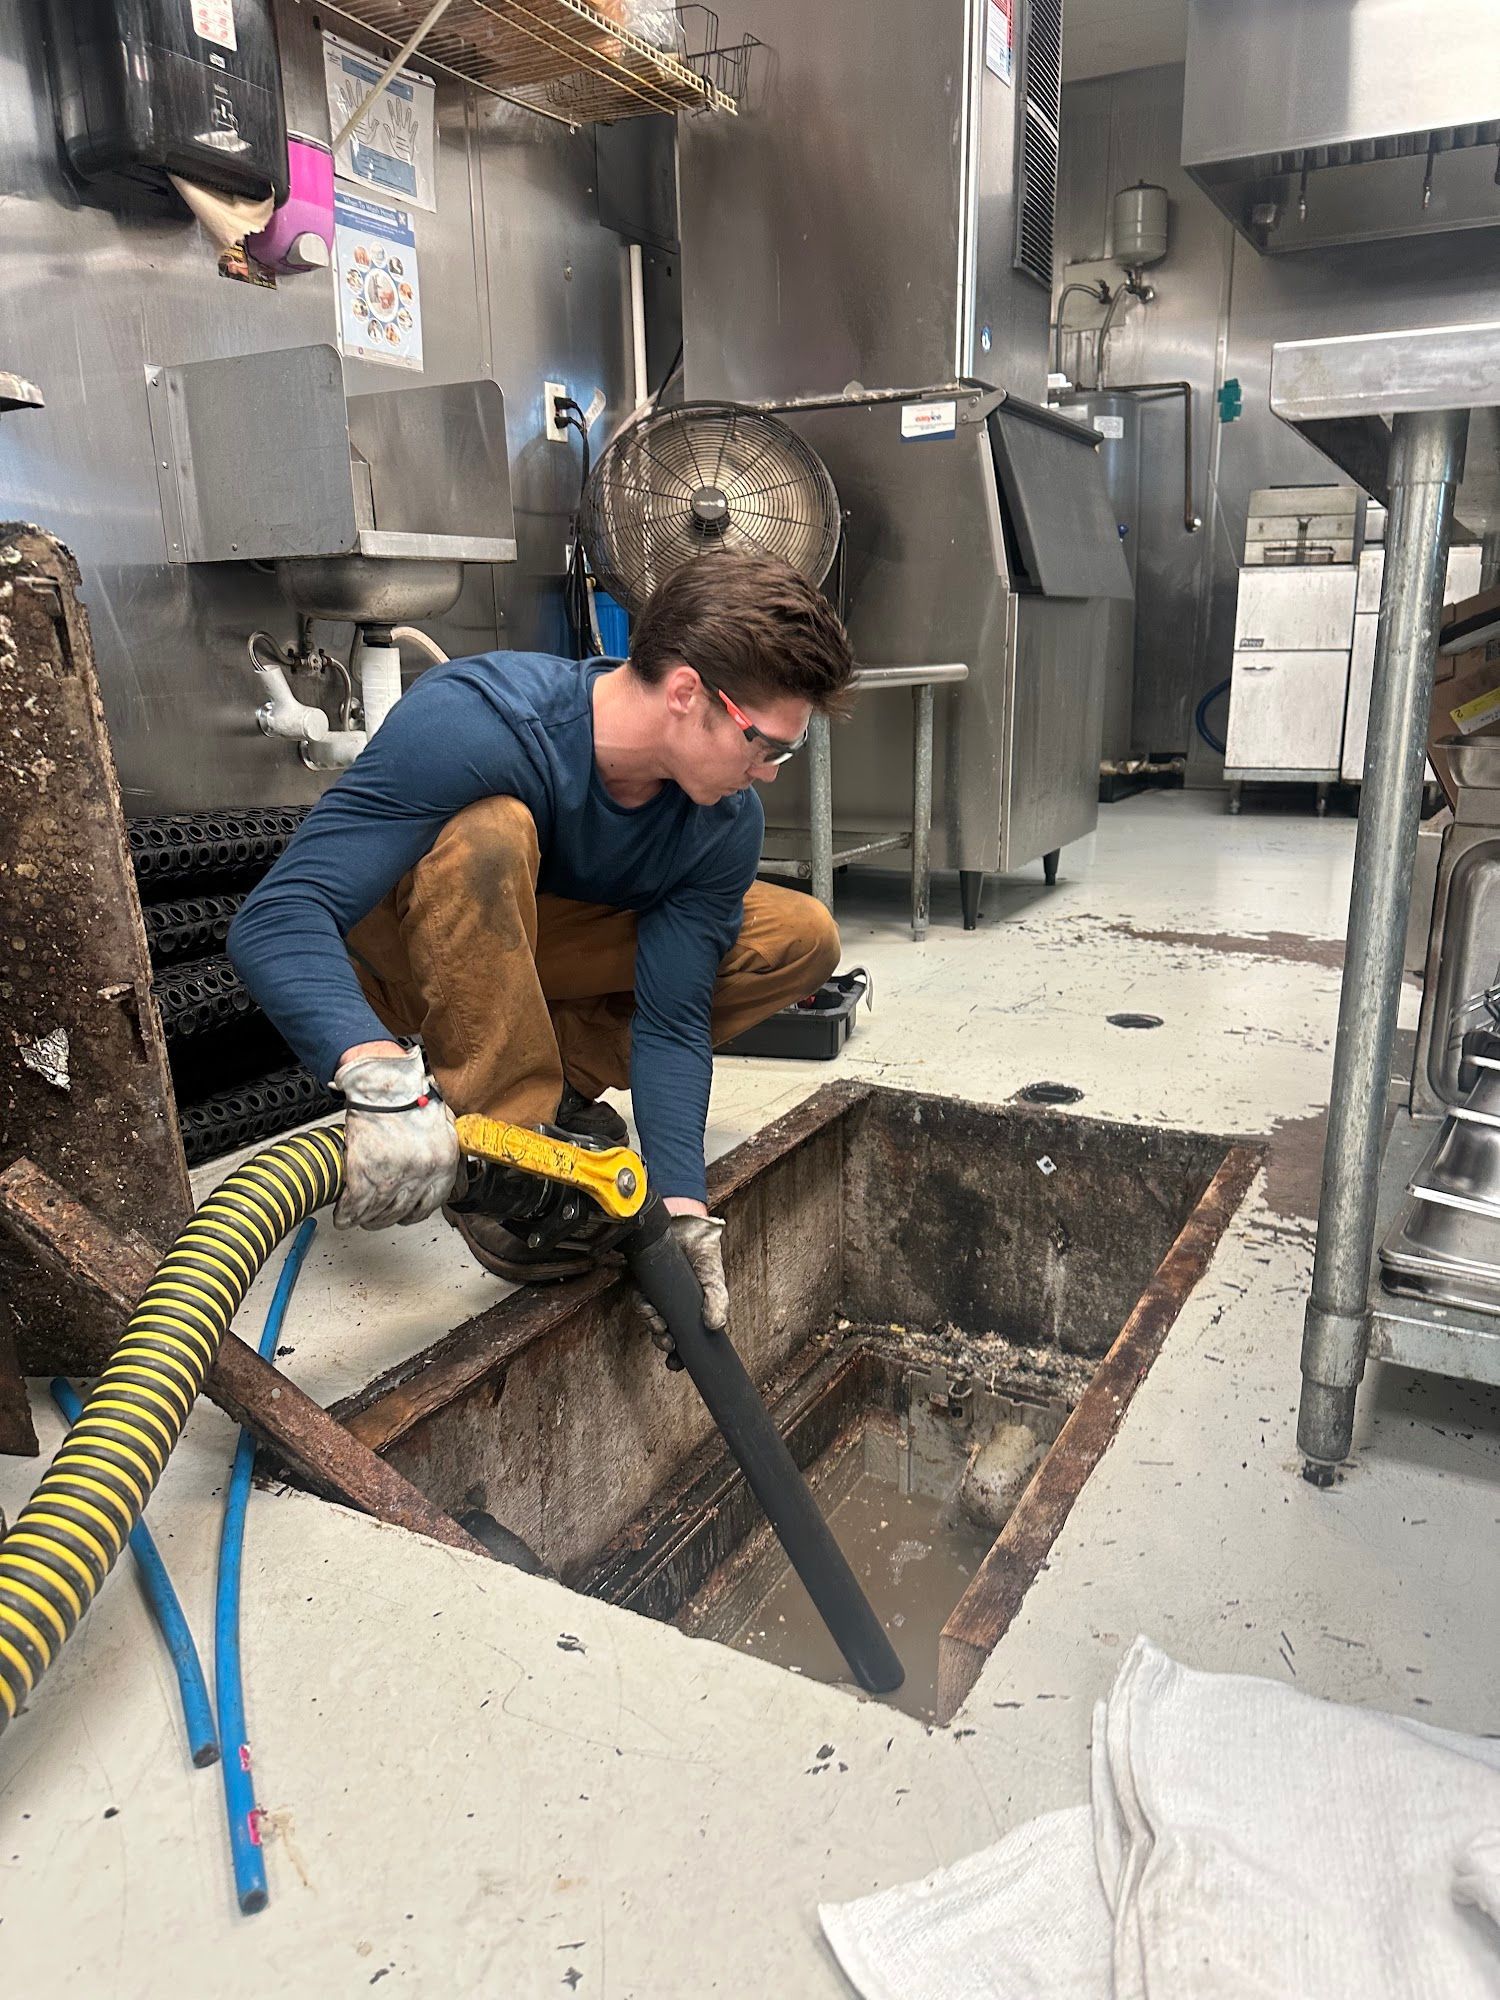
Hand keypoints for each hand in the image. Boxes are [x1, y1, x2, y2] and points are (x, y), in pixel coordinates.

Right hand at [333, 1047, 459, 1229]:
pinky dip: (346, 1213)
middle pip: (402, 1211)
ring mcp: (392, 1175)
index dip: (414, 1213)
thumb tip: (440, 1169)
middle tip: (376, 1217)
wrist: (385, 1083)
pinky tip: (342, 1215)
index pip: (430, 1204)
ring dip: (366, 1218)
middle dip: (386, 1218)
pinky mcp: (364, 1172)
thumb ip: (443, 1150)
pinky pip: (354, 1204)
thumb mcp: (442, 1124)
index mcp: (443, 1163)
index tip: (404, 1215)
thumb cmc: (410, 1096)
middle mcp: (421, 1173)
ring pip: (378, 1212)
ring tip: (358, 1216)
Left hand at [631, 1214, 728, 1355]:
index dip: (679, 1356)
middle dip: (664, 1343)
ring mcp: (659, 1296)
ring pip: (651, 1321)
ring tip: (659, 1324)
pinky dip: (643, 1308)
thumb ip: (718, 1301)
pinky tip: (649, 1306)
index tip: (675, 1364)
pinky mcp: (645, 1284)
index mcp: (692, 1312)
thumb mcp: (715, 1279)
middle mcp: (674, 1307)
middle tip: (668, 1342)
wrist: (687, 1227)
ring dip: (653, 1327)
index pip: (685, 1341)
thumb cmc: (704, 1254)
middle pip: (666, 1335)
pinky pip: (639, 1302)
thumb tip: (715, 1326)